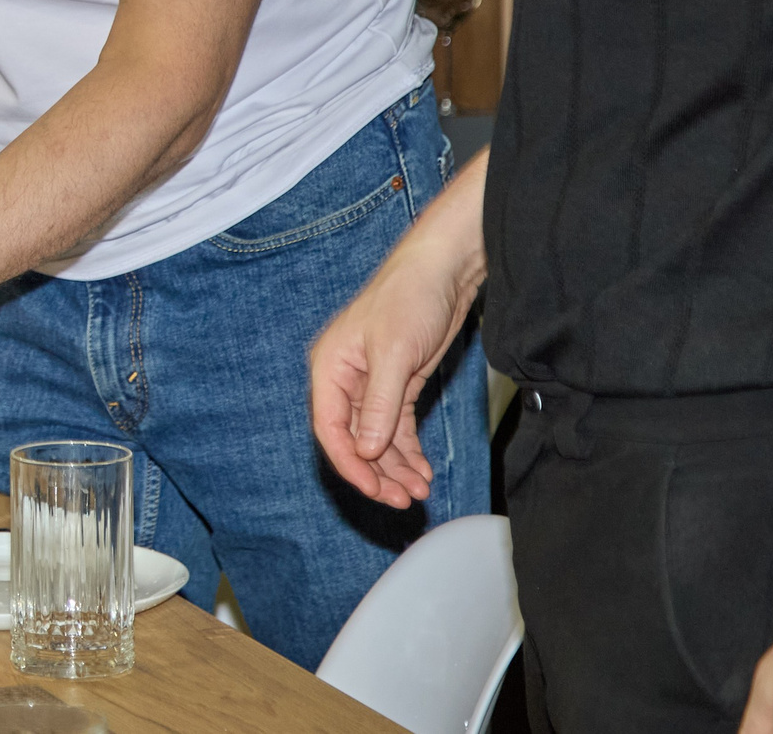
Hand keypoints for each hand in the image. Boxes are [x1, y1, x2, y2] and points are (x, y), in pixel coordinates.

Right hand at [308, 222, 478, 507]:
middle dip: (377, 472)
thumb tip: (366, 452)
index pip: (330, 429)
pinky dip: (407, 450)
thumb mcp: (393, 354)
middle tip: (403, 499)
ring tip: (419, 489)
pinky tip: (421, 469)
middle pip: (353, 440)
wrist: (442, 271)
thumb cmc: (409, 299)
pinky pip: (395, 428)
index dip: (350, 465)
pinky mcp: (397, 384)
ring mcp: (371, 384)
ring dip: (395, 467)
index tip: (375, 490)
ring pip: (376, 439)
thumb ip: (378, 406)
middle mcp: (345, 380)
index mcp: (330, 368)